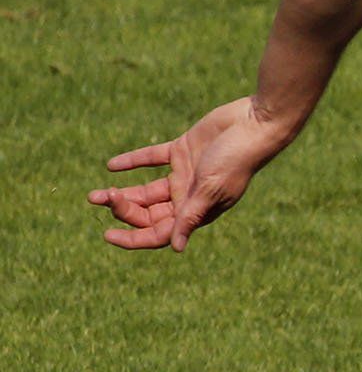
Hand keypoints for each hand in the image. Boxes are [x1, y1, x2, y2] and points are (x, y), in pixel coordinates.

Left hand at [90, 96, 290, 251]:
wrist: (255, 123)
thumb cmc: (237, 159)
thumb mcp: (211, 189)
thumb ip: (190, 217)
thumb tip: (177, 248)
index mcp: (197, 211)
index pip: (160, 233)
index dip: (133, 238)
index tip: (107, 235)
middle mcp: (189, 196)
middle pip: (149, 213)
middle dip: (124, 210)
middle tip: (102, 198)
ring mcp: (186, 174)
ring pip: (147, 191)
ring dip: (122, 193)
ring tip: (95, 194)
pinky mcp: (183, 150)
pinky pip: (152, 159)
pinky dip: (132, 163)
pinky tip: (112, 166)